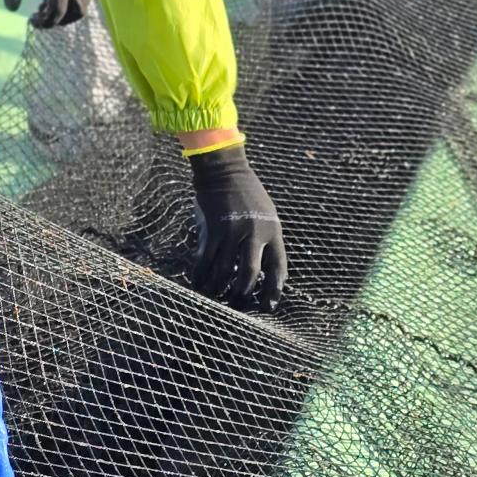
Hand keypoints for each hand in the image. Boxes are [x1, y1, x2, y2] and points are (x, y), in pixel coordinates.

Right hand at [186, 142, 286, 309]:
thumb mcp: (266, 214)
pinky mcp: (212, 229)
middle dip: (242, 294)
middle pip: (249, 274)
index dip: (274, 290)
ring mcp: (232, 232)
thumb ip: (264, 240)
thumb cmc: (247, 193)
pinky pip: (205, 260)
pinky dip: (200, 275)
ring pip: (224, 271)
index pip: (278, 267)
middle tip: (236, 304)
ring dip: (218, 288)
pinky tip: (198, 282)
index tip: (268, 306)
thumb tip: (259, 272)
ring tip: (215, 296)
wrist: (225, 170)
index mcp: (273, 230)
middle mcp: (254, 233)